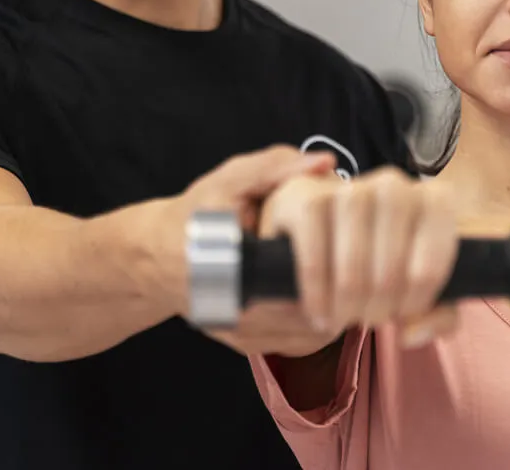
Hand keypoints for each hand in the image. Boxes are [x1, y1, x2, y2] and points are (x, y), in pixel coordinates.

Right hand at [162, 144, 351, 357]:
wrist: (154, 257)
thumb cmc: (194, 215)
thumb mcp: (229, 180)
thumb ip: (275, 167)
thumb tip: (326, 163)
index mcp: (235, 266)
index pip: (305, 280)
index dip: (334, 263)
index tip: (350, 242)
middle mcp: (236, 312)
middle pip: (313, 312)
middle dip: (338, 288)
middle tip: (355, 261)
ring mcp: (240, 335)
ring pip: (309, 334)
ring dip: (332, 309)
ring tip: (343, 278)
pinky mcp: (244, 346)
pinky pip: (296, 344)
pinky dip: (316, 325)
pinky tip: (322, 298)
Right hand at [258, 166, 461, 349]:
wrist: (331, 232)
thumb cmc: (386, 262)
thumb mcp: (422, 289)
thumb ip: (438, 315)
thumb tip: (411, 333)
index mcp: (433, 202)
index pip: (433, 262)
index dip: (418, 300)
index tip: (404, 314)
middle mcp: (394, 185)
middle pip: (391, 263)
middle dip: (379, 303)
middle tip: (370, 319)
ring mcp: (349, 188)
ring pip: (352, 254)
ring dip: (348, 297)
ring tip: (344, 317)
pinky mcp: (307, 197)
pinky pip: (313, 251)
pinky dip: (316, 289)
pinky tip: (319, 310)